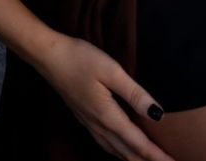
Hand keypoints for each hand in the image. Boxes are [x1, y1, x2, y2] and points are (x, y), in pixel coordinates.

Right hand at [33, 34, 175, 160]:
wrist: (47, 56)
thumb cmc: (79, 58)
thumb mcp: (110, 70)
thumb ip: (134, 93)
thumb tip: (158, 114)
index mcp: (108, 116)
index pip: (139, 144)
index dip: (158, 156)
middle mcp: (99, 126)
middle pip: (128, 154)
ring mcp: (89, 123)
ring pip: (116, 152)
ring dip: (134, 160)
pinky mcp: (83, 118)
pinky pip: (106, 145)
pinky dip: (119, 153)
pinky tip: (121, 151)